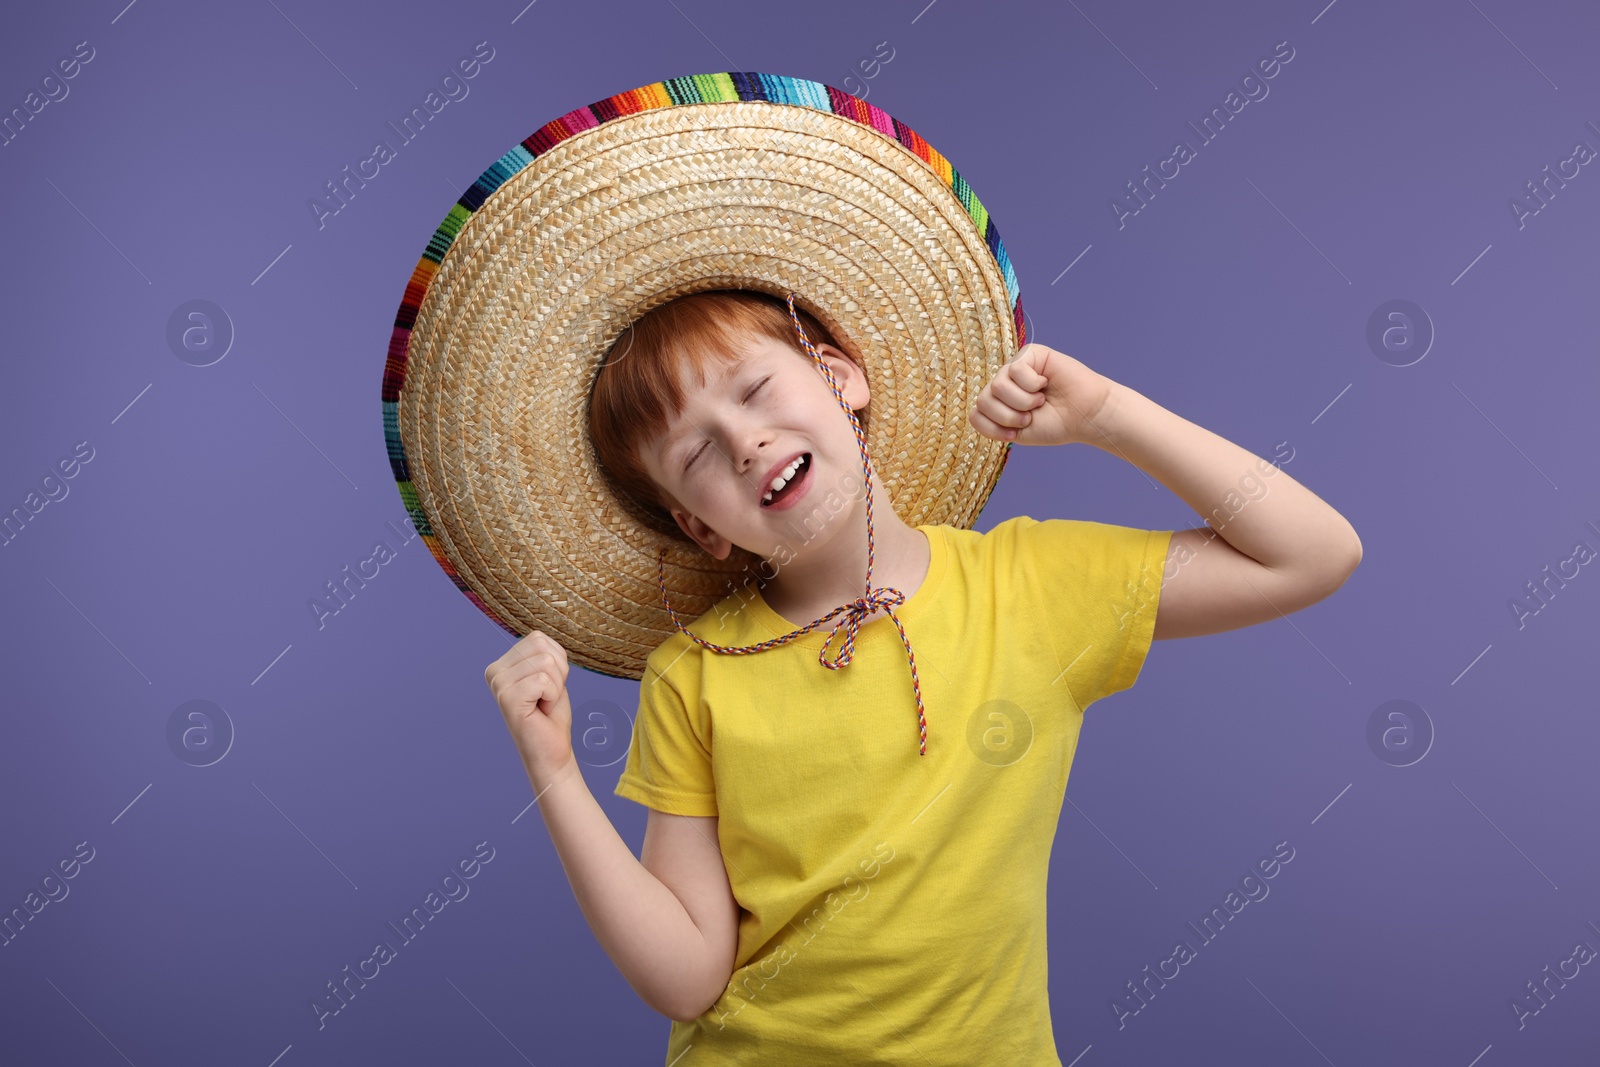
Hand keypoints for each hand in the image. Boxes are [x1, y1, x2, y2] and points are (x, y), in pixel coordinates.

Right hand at [485, 630, 576, 791]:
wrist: (551, 751)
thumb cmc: (551, 715)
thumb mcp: (550, 674)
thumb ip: (542, 653)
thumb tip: (538, 636)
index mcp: (502, 663)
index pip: (539, 638)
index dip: (556, 662)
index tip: (546, 687)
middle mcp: (494, 671)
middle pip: (542, 648)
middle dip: (558, 673)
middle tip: (546, 697)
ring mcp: (498, 684)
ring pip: (546, 662)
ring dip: (556, 686)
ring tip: (543, 703)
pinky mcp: (507, 698)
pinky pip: (545, 680)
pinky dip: (553, 696)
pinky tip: (540, 710)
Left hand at [969, 343, 1115, 447]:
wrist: (1084, 416)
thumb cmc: (1055, 424)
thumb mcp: (1017, 432)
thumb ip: (993, 422)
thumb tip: (975, 407)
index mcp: (998, 403)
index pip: (976, 414)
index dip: (994, 428)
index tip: (1015, 433)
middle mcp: (1003, 383)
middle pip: (984, 400)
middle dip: (1009, 416)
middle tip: (1031, 415)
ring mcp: (1015, 368)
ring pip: (997, 386)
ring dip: (1022, 401)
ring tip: (1039, 400)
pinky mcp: (1030, 353)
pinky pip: (1016, 370)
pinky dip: (1032, 384)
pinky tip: (1045, 383)